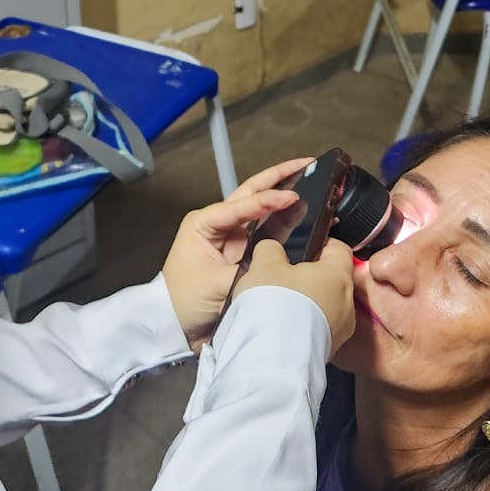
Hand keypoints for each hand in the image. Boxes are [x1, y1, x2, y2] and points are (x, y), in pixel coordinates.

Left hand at [160, 158, 316, 349]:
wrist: (176, 327)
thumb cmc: (185, 302)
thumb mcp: (216, 284)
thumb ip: (249, 268)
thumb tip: (279, 258)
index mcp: (204, 224)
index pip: (241, 205)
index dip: (268, 200)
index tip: (293, 196)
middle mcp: (219, 224)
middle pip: (252, 194)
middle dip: (279, 178)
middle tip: (308, 163)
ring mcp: (232, 237)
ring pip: (263, 210)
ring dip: (285, 196)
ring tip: (313, 180)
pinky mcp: (244, 253)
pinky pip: (268, 233)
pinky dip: (287, 222)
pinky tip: (306, 214)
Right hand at [231, 237, 355, 354]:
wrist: (274, 355)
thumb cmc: (276, 305)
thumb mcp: (264, 264)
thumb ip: (271, 250)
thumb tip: (272, 250)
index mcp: (338, 274)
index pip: (339, 248)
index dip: (322, 244)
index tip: (307, 248)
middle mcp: (347, 302)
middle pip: (332, 281)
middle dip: (310, 279)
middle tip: (284, 280)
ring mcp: (341, 329)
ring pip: (327, 308)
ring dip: (308, 306)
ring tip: (281, 308)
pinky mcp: (329, 350)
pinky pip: (319, 331)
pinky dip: (305, 328)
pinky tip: (282, 329)